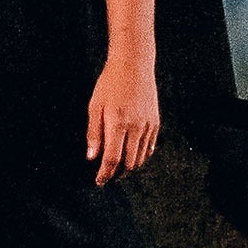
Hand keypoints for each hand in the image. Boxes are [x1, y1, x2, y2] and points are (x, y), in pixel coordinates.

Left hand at [86, 57, 159, 185]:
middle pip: (128, 164)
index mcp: (118, 123)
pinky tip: (131, 156)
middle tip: (107, 176)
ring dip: (129, 167)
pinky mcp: (155, 123)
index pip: (112, 159)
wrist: (134, 65)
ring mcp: (148, 126)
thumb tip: (92, 158)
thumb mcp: (95, 106)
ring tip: (117, 169)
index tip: (98, 182)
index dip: (105, 174)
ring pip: (140, 158)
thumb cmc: (110, 84)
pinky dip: (140, 156)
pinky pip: (150, 148)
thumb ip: (94, 133)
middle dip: (117, 174)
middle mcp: (136, 127)